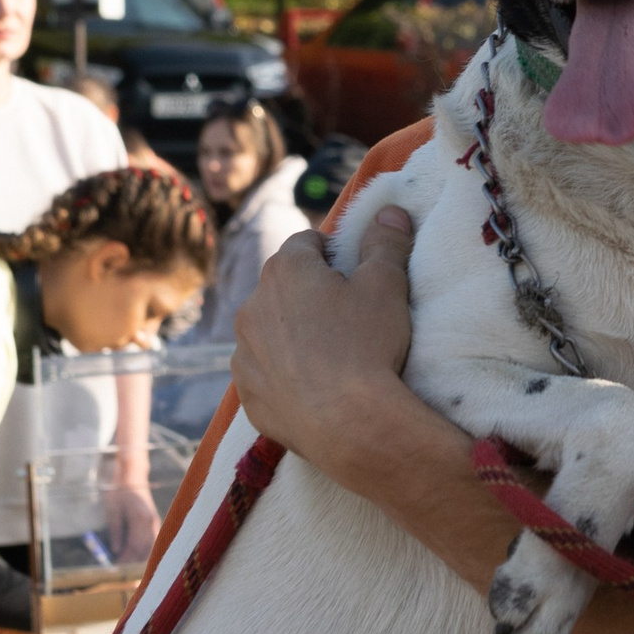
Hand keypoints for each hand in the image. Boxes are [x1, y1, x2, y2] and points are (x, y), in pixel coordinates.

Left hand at [105, 482, 159, 561]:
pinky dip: (145, 550)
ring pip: (152, 546)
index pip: (135, 545)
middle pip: (145, 548)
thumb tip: (116, 551)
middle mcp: (150, 521)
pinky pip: (153, 540)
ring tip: (128, 565)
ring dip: (141, 557)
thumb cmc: (119, 492)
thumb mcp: (112, 510)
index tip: (116, 566)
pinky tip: (136, 555)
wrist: (132, 476)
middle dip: (134, 561)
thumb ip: (115, 531)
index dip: (127, 558)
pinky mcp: (154, 521)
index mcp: (140, 518)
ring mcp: (155, 521)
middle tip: (121, 569)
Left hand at [231, 207, 419, 488]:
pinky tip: (315, 387)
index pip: (307, 243)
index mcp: (285, 269)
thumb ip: (385, 242)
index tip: (356, 276)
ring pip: (270, 330)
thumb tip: (389, 210)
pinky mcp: (247, 393)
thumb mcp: (387, 284)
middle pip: (284, 286)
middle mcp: (252, 305)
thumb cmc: (367, 344)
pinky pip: (265, 372)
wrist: (348, 423)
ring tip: (331, 356)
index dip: (335, 255)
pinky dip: (284, 374)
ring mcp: (243, 351)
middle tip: (349, 317)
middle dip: (311, 294)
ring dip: (293, 334)